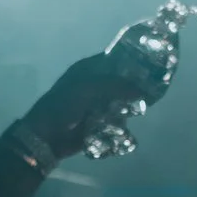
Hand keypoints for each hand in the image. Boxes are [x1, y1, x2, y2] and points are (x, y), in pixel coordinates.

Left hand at [20, 51, 148, 159]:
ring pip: (122, 103)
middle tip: (146, 95)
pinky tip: (119, 128)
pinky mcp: (99, 123)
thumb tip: (142, 90)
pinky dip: (120, 126)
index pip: (115, 59)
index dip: (131, 62)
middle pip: (122, 83)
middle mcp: (94, 85)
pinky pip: (116, 122)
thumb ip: (116, 85)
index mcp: (88, 69)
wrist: (46, 136)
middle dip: (133, 89)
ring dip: (126, 110)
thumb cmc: (63, 106)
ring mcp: (97, 104)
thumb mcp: (88, 88)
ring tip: (129, 114)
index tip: (151, 66)